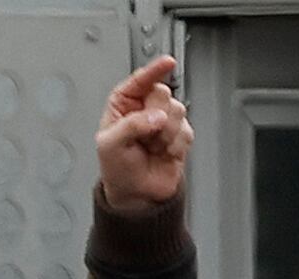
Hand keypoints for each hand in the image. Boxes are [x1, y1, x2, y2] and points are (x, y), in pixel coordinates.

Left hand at [95, 57, 192, 214]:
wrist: (136, 195)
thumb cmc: (117, 169)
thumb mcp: (111, 145)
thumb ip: (131, 125)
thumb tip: (157, 116)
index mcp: (123, 104)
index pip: (139, 80)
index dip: (153, 70)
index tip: (167, 63)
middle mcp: (145, 109)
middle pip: (163, 93)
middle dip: (157, 115)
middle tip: (148, 133)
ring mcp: (164, 122)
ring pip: (178, 110)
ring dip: (165, 134)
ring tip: (153, 147)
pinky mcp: (179, 136)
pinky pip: (187, 131)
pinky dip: (175, 145)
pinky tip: (163, 153)